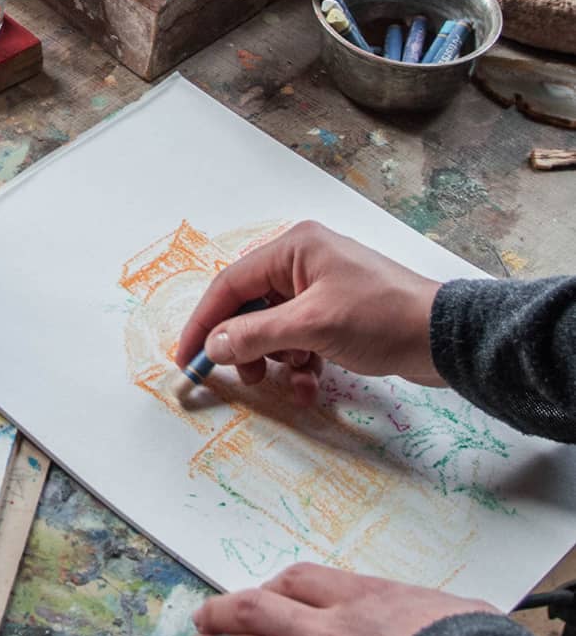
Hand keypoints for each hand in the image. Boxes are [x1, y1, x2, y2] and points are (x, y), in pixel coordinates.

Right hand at [174, 221, 442, 404]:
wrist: (449, 339)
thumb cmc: (382, 319)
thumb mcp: (312, 328)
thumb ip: (255, 336)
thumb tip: (214, 347)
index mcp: (293, 249)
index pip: (231, 285)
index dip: (205, 323)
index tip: (187, 357)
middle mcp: (303, 262)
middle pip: (251, 307)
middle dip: (248, 346)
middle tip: (247, 378)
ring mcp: (321, 287)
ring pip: (275, 327)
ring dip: (277, 358)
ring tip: (291, 381)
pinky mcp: (337, 313)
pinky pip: (301, 338)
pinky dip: (301, 362)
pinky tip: (312, 385)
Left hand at [182, 563, 495, 635]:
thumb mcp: (452, 610)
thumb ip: (422, 611)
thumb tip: (432, 617)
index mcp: (361, 599)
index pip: (298, 580)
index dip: (271, 586)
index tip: (258, 594)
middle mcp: (327, 633)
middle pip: (254, 610)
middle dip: (221, 611)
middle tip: (202, 616)